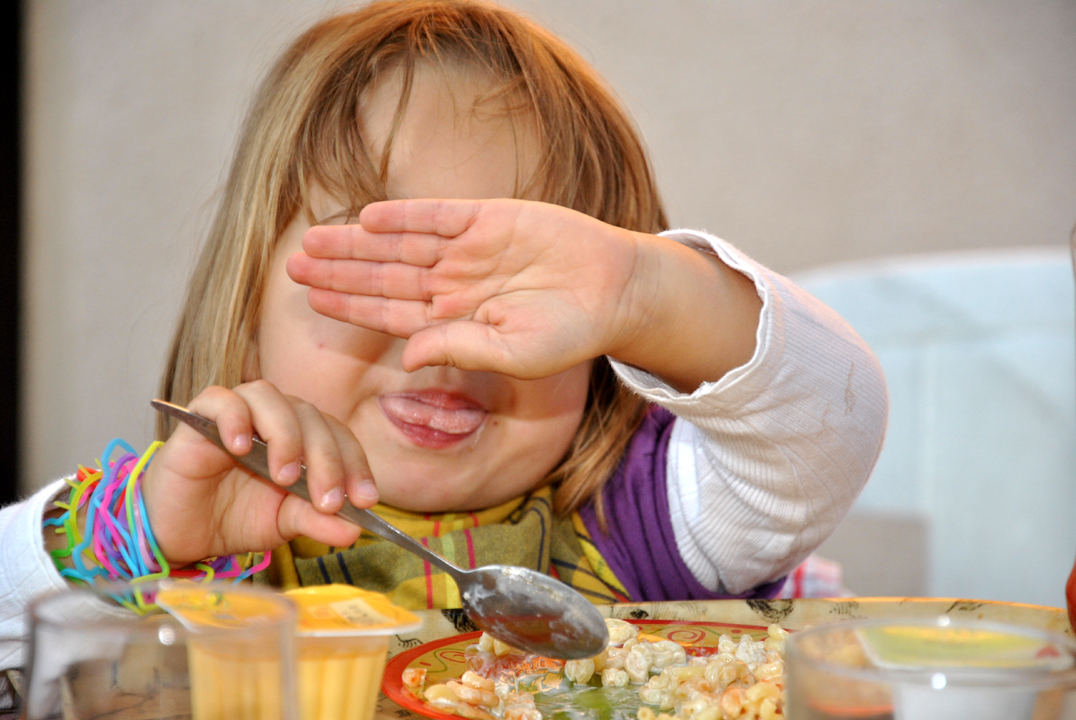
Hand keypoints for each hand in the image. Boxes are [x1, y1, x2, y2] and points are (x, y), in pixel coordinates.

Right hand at [142, 382, 376, 564]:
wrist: (180, 531)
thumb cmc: (234, 518)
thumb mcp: (284, 524)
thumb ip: (317, 521)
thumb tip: (354, 531)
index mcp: (303, 438)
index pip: (339, 437)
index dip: (356, 465)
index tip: (366, 500)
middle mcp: (275, 418)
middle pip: (311, 417)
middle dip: (327, 459)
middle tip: (328, 500)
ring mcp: (239, 413)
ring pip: (270, 397)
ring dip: (285, 435)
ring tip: (285, 476)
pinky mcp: (200, 417)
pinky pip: (220, 399)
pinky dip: (235, 418)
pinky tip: (240, 448)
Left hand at [286, 199, 649, 378]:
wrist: (614, 290)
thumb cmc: (569, 334)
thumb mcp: (514, 354)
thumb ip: (460, 351)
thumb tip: (406, 357)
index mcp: (455, 320)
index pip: (390, 313)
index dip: (350, 306)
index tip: (311, 300)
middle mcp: (453, 283)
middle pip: (384, 275)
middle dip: (339, 271)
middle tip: (292, 263)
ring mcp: (468, 250)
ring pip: (400, 244)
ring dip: (357, 243)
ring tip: (313, 239)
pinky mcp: (489, 219)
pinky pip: (437, 216)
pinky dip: (404, 216)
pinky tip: (368, 217)